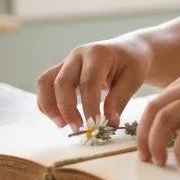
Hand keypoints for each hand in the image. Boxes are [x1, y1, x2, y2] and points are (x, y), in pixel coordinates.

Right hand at [37, 37, 151, 130]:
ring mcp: (66, 62)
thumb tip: (109, 123)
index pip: (88, 82)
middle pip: (62, 82)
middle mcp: (78, 55)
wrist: (128, 50)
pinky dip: (47, 104)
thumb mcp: (134, 78)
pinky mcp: (61, 71)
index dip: (89, 106)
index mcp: (98, 53)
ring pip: (45, 82)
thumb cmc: (132, 63)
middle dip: (67, 109)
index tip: (94, 125)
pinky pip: (45, 86)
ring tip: (62, 125)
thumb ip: (120, 99)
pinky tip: (60, 119)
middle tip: (79, 129)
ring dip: (50, 106)